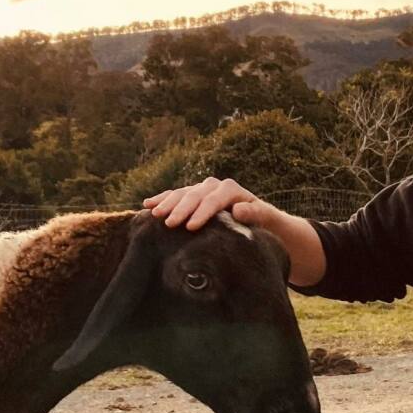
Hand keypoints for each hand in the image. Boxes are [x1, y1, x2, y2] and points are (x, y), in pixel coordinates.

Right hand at [142, 177, 277, 231]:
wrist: (257, 218)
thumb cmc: (262, 222)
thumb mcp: (265, 218)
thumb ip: (256, 213)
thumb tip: (238, 209)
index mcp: (231, 189)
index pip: (213, 200)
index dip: (201, 213)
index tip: (190, 227)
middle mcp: (214, 185)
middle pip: (194, 196)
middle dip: (180, 209)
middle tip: (168, 223)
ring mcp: (201, 189)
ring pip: (181, 193)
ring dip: (167, 203)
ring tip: (155, 214)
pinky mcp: (192, 196)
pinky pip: (174, 195)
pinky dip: (161, 199)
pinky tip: (147, 204)